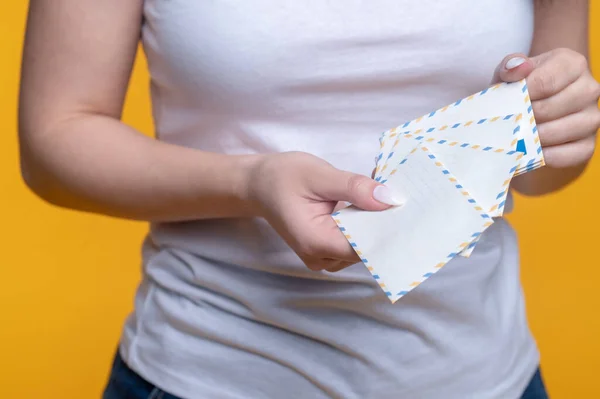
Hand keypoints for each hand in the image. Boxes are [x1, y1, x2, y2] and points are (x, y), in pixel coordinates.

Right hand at [246, 152, 402, 271]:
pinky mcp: (327, 250)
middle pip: (367, 249)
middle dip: (386, 224)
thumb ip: (355, 188)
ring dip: (377, 224)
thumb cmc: (282, 177)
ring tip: (391, 198)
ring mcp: (323, 258)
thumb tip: (391, 199)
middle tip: (407, 197)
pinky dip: (366, 225)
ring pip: (364, 247)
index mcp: (317, 242)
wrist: (258, 185)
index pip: (366, 246)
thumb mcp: (319, 175)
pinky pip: (355, 243)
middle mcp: (320, 258)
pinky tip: (375, 205)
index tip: (411, 209)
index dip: (390, 229)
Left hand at [492, 48, 599, 167]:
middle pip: (553, 107)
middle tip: (511, 121)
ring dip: (536, 136)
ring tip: (519, 135)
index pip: (546, 81)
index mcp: (571, 64)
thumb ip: (511, 66)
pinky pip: (571, 154)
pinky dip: (548, 156)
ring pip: (564, 130)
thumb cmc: (518, 89)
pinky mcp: (588, 144)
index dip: (522, 95)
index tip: (508, 102)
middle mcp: (589, 88)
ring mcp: (592, 117)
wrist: (527, 111)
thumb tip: (520, 68)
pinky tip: (532, 152)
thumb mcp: (509, 73)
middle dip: (526, 117)